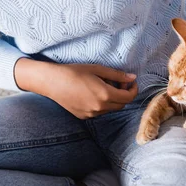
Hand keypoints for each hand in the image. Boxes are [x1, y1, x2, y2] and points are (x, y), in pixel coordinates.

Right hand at [15, 59, 137, 118]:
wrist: (52, 82)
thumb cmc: (74, 72)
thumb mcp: (97, 69)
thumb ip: (117, 75)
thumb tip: (132, 77)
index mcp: (105, 95)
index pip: (128, 97)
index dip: (133, 89)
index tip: (131, 82)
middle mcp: (99, 107)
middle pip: (122, 104)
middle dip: (124, 94)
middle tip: (119, 82)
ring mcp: (91, 114)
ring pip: (110, 109)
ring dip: (113, 100)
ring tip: (104, 86)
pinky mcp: (84, 117)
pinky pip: (99, 112)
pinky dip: (102, 104)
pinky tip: (92, 94)